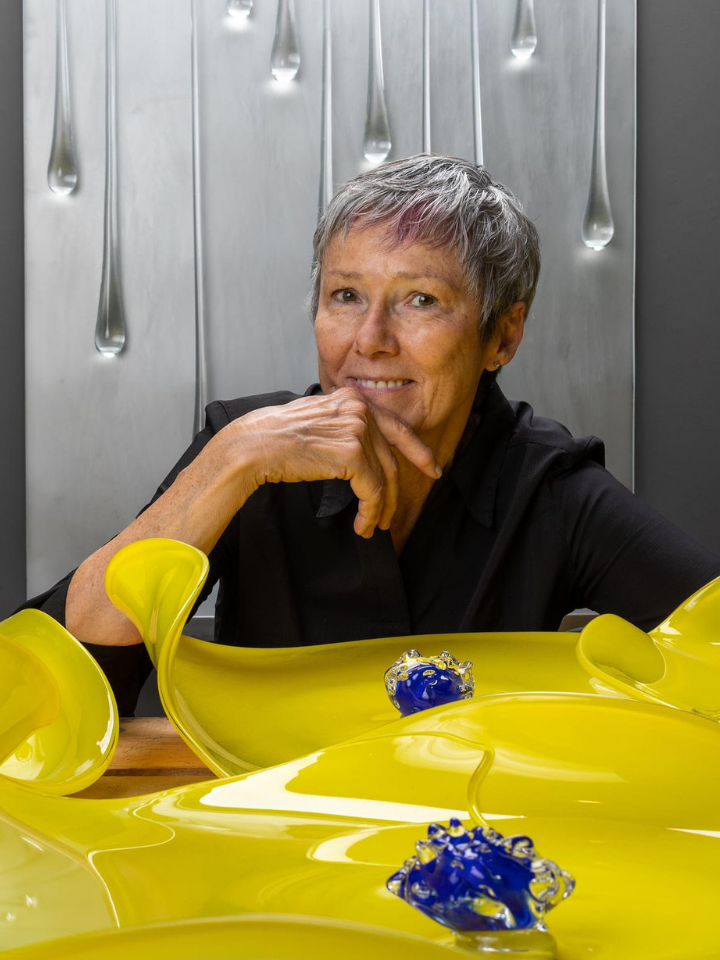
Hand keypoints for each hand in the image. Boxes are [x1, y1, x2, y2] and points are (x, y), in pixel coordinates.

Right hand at [231, 387, 440, 536]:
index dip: (418, 450)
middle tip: (392, 516)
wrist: (253, 445)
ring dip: (380, 509)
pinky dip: (370, 512)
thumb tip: (364, 453)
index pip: (395, 426)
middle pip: (391, 457)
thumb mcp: (318, 422)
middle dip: (395, 492)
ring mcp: (357, 428)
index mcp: (351, 398)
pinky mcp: (352, 453)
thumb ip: (343, 427)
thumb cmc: (275, 438)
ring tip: (372, 526)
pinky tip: (362, 525)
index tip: (433, 468)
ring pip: (384, 478)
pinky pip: (373, 490)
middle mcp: (358, 408)